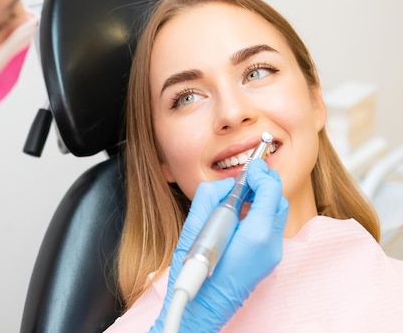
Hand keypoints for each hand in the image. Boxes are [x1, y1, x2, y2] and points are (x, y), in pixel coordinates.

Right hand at [150, 159, 287, 332]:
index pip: (270, 190)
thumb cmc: (194, 270)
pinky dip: (259, 214)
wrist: (201, 306)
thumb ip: (210, 197)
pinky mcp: (268, 260)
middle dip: (264, 184)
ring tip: (242, 194)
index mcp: (254, 234)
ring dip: (262, 199)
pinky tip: (240, 215)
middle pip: (278, 200)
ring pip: (276, 214)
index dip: (260, 173)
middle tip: (246, 177)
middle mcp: (270, 244)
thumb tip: (226, 184)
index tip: (251, 165)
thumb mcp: (194, 226)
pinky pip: (269, 227)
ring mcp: (272, 254)